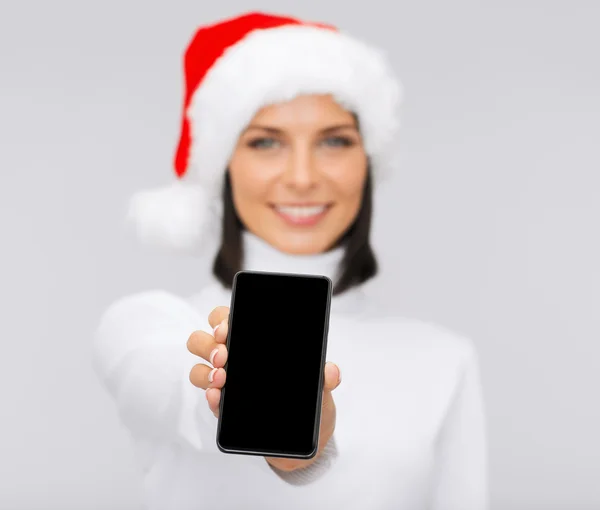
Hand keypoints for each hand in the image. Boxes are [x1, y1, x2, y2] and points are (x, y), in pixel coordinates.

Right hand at [187, 305, 341, 471]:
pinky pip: (207, 399)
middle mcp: (233, 359)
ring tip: (221, 379)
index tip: (227, 329)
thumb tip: (331, 371)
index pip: (225, 319)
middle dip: (209, 345)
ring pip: (198, 369)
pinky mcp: (225, 409)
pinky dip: (209, 397)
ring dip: (205, 372)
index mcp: (252, 342)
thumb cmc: (309, 397)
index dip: (220, 319)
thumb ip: (326, 375)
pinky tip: (218, 398)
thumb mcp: (321, 384)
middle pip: (203, 340)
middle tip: (224, 355)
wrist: (309, 434)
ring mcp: (225, 383)